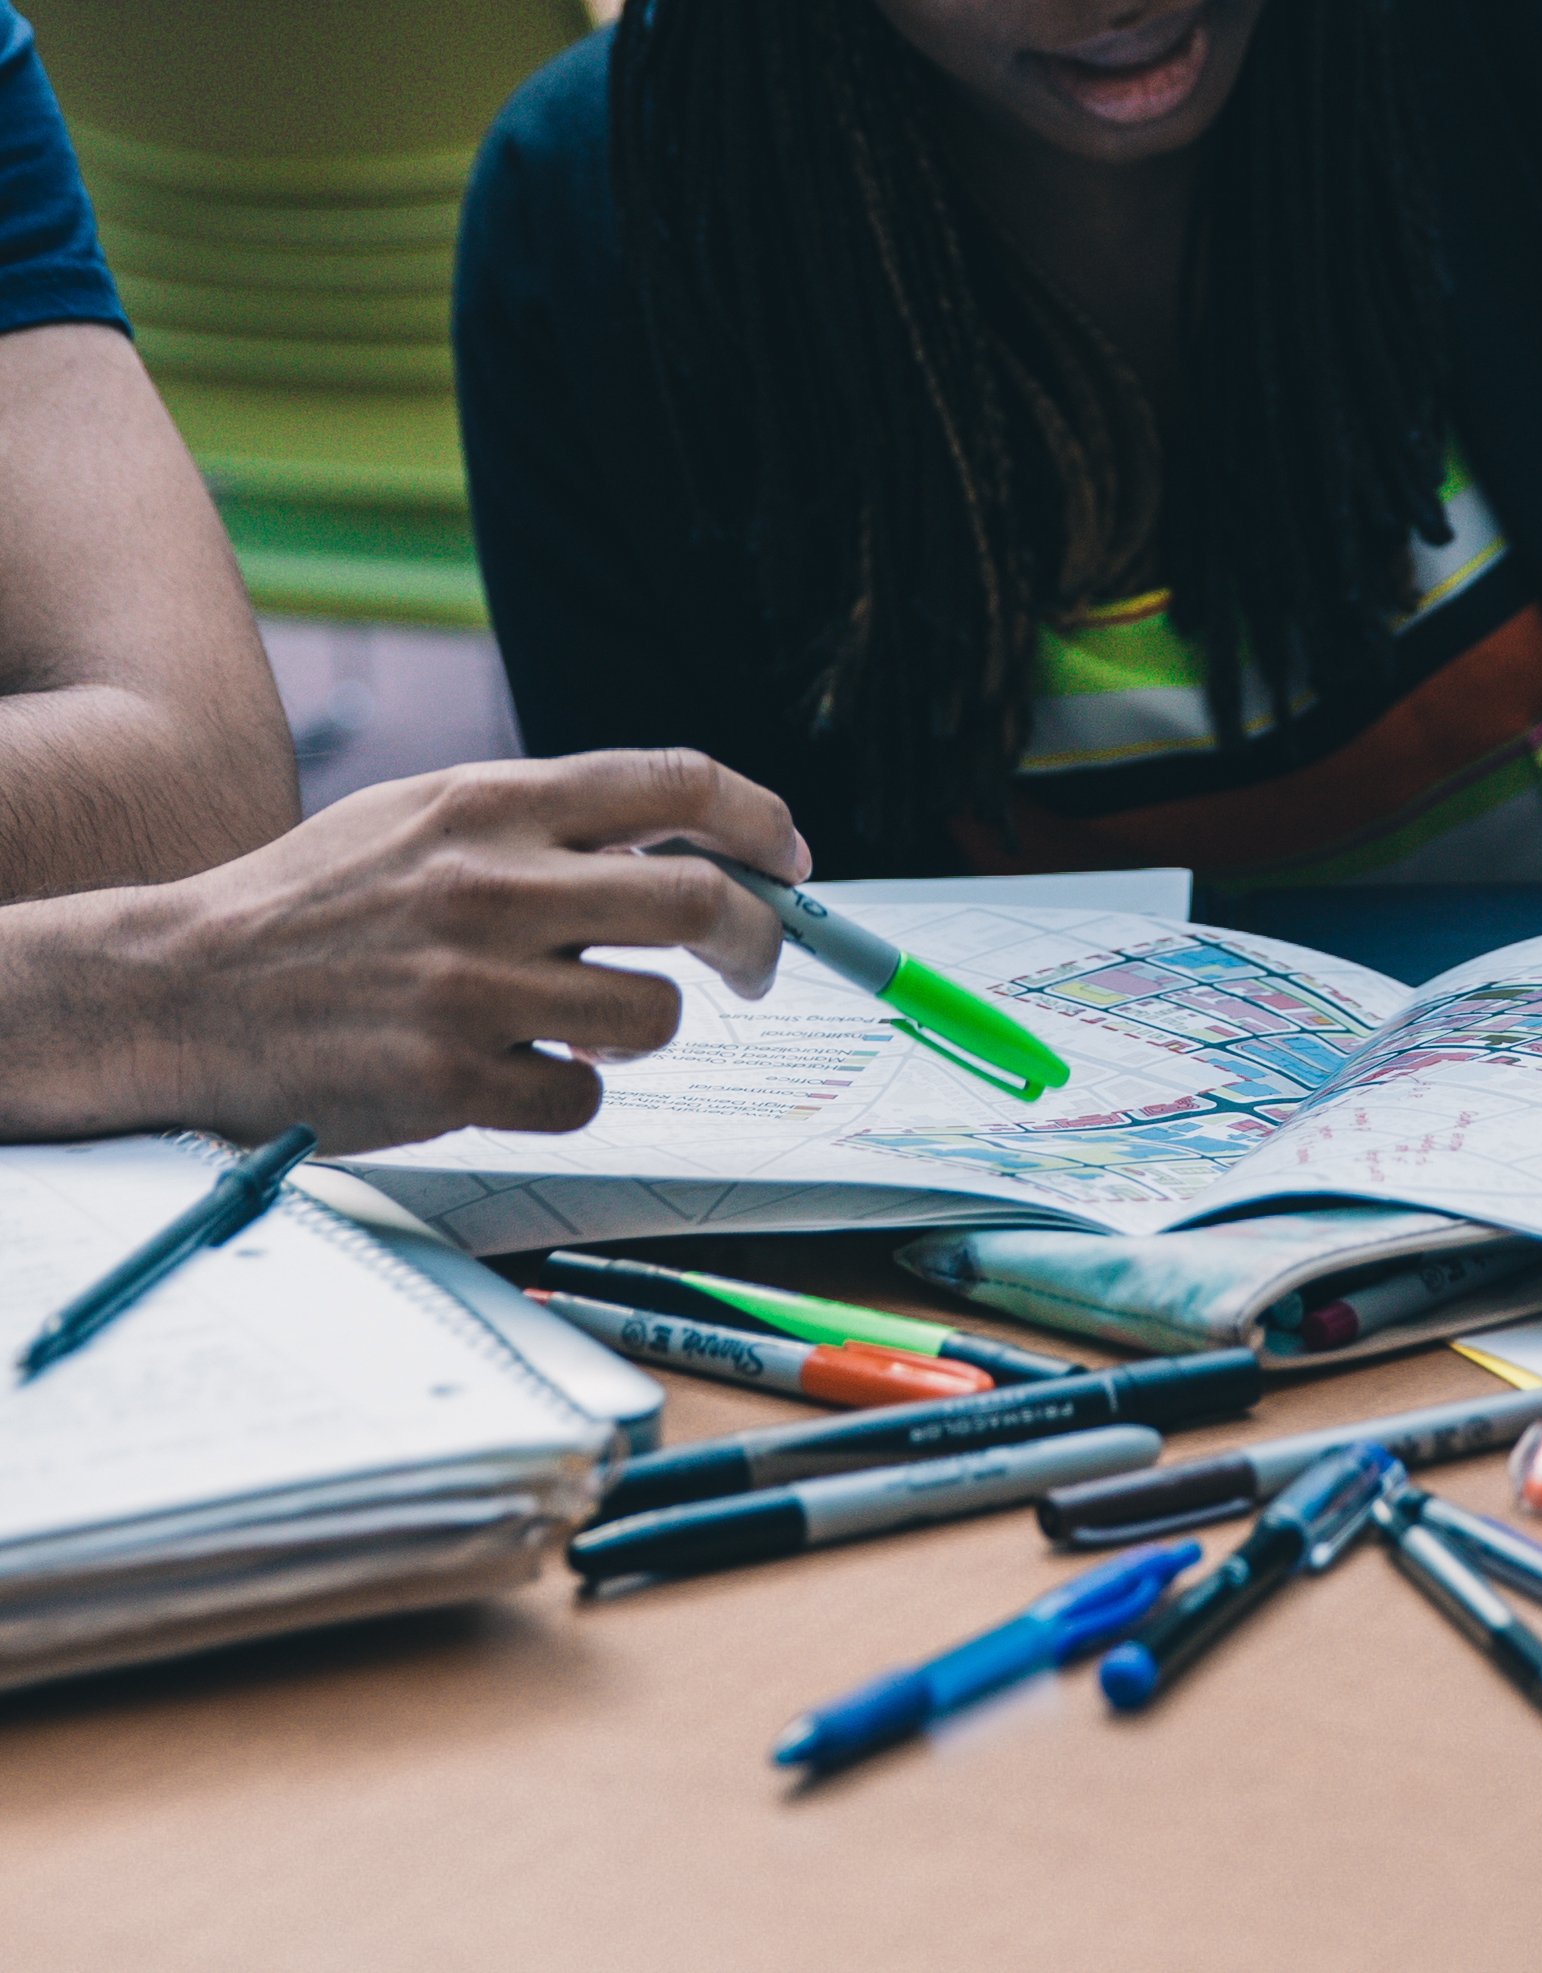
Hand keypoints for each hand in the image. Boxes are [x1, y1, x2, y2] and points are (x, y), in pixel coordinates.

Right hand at [0, 749, 808, 1152]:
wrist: (177, 990)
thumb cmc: (317, 906)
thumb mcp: (422, 820)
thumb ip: (546, 823)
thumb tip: (693, 845)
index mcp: (489, 803)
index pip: (676, 784)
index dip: (760, 819)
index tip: (790, 859)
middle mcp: (491, 884)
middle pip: (703, 905)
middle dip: (759, 941)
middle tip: (755, 966)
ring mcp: (474, 986)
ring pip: (657, 1015)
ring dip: (648, 1028)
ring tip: (590, 1022)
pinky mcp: (452, 1078)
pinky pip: (583, 1095)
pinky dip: (571, 1090)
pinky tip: (514, 1071)